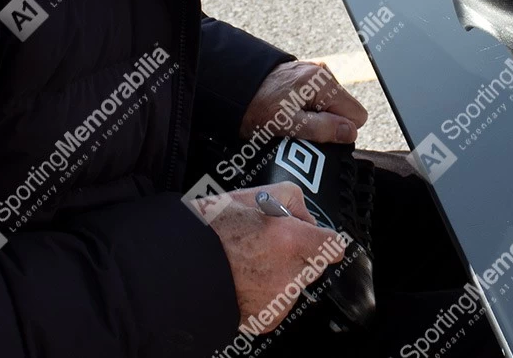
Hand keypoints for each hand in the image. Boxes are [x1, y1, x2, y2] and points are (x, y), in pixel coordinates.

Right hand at [198, 183, 345, 330]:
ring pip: (295, 283)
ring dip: (282, 272)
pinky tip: (245, 278)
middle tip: (269, 242)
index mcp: (290, 240)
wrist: (181, 262)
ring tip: (250, 260)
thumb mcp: (255, 193)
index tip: (320, 238)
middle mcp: (289, 273)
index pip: (332, 246)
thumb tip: (304, 218)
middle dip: (299, 253)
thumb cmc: (212, 226)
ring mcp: (278, 299)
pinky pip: (278, 302)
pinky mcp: (266, 318)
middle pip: (313, 264)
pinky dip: (267, 292)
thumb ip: (292, 200)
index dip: (325, 239)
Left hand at [241, 60, 367, 142]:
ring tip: (289, 121)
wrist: (229, 87)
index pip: (357, 115)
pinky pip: (316, 99)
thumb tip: (351, 132)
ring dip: (315, 118)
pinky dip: (306, 109)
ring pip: (330, 106)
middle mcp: (321, 74)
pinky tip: (286, 112)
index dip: (340, 131)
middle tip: (299, 128)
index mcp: (323, 83)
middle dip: (327, 124)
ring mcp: (311, 74)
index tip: (317, 133)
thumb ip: (324, 128)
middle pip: (344, 110)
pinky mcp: (301, 77)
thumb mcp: (290, 124)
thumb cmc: (254, 106)